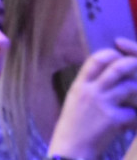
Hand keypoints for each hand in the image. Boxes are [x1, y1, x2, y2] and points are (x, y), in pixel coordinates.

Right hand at [48, 39, 136, 159]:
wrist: (71, 147)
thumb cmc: (73, 124)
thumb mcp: (74, 99)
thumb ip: (87, 86)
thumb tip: (105, 75)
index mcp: (80, 85)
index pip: (95, 60)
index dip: (110, 54)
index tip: (117, 54)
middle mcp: (91, 92)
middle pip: (116, 69)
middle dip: (130, 64)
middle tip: (136, 64)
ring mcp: (103, 104)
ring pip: (129, 88)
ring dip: (136, 91)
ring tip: (135, 94)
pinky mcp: (114, 119)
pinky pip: (133, 112)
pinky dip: (134, 116)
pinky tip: (130, 121)